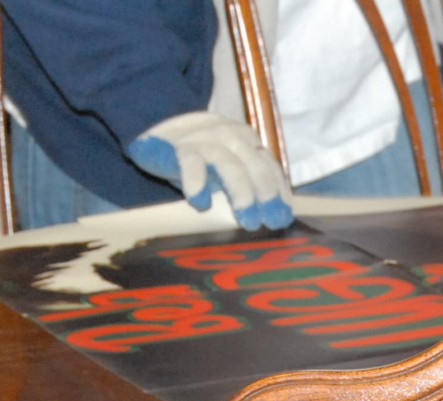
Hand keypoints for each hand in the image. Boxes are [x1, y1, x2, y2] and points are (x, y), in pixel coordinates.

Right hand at [128, 112, 292, 230]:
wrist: (158, 138)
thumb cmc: (201, 160)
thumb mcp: (229, 168)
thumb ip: (249, 183)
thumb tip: (277, 216)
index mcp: (248, 141)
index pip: (269, 166)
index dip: (278, 192)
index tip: (284, 218)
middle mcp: (230, 135)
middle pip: (254, 165)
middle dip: (265, 195)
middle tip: (269, 222)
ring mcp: (205, 138)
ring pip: (228, 164)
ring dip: (241, 192)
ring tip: (247, 219)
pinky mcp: (178, 147)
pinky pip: (191, 163)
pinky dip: (196, 182)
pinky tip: (200, 202)